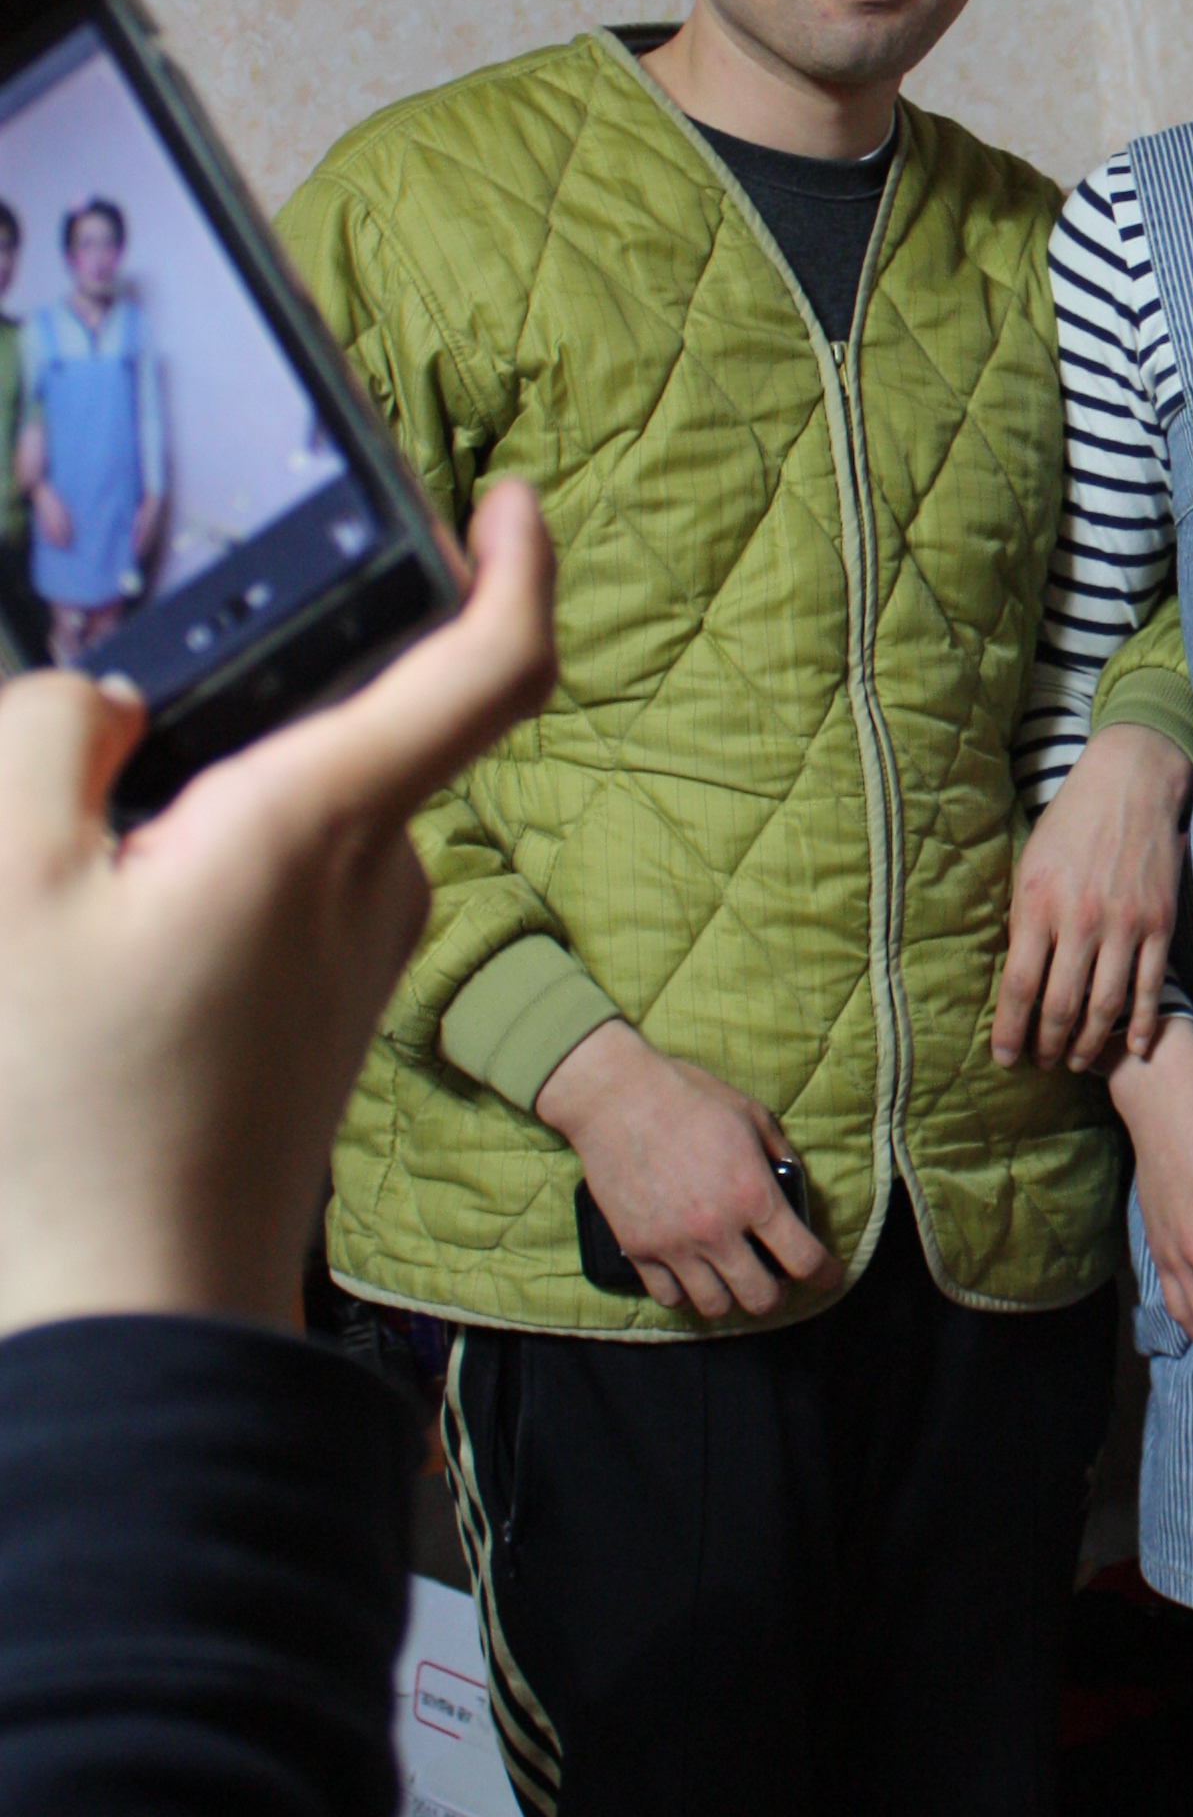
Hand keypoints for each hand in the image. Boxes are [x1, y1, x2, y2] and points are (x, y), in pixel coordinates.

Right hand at [0, 484, 557, 1339]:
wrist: (130, 1316)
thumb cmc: (68, 1112)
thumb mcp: (1, 884)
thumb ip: (51, 737)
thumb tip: (115, 703)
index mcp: (320, 825)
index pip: (486, 666)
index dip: (516, 566)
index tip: (508, 499)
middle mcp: (371, 882)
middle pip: (349, 729)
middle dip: (263, 689)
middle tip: (138, 694)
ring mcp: (353, 958)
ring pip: (300, 816)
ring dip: (214, 797)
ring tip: (84, 846)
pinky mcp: (317, 1017)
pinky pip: (277, 894)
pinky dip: (205, 871)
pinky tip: (105, 923)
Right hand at [532, 1021, 829, 1322]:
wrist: (616, 1097)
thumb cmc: (687, 1098)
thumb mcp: (750, 1114)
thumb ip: (778, 1151)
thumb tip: (791, 1177)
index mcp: (753, 1196)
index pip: (803, 1258)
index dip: (824, 1274)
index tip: (828, 1276)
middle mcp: (717, 1230)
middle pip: (761, 1298)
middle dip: (775, 1294)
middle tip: (774, 1279)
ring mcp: (674, 1245)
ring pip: (714, 1306)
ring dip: (729, 1296)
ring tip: (730, 1277)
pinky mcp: (638, 1248)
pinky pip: (668, 1296)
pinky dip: (684, 1291)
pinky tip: (690, 1273)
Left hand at [997, 719, 1192, 1069]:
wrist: (1129, 784)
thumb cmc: (1069, 824)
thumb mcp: (1029, 864)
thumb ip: (1023, 921)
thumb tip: (1014, 979)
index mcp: (1038, 904)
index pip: (1018, 986)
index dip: (1010, 1031)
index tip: (1004, 1058)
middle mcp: (1080, 919)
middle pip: (1061, 1005)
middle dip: (1048, 1045)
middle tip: (1042, 1063)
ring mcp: (1124, 924)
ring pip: (1106, 1005)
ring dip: (1089, 1043)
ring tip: (1077, 1061)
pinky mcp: (1159, 923)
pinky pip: (1150, 986)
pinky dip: (1143, 1023)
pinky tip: (1134, 1046)